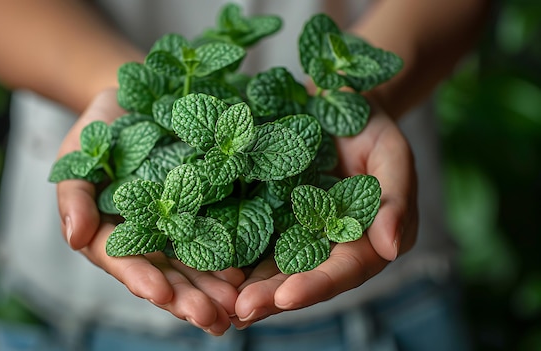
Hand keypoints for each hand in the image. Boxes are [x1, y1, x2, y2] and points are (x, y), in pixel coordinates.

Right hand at [56, 88, 244, 335]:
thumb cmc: (97, 131)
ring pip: (195, 265)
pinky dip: (229, 256)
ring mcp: (177, 227)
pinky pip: (216, 235)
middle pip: (167, 276)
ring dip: (213, 290)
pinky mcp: (203, 209)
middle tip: (212, 319)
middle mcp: (148, 239)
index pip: (127, 263)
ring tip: (235, 308)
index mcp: (113, 236)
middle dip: (187, 299)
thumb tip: (74, 237)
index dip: (142, 279)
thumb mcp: (76, 158)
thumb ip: (73, 197)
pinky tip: (246, 274)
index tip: (161, 294)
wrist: (134, 103)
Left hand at [232, 103, 418, 327]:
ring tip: (221, 303)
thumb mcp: (392, 156)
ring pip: (273, 266)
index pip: (343, 269)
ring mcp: (297, 232)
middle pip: (302, 277)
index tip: (287, 296)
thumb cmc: (372, 130)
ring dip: (248, 286)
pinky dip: (233, 255)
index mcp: (365, 240)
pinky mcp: (271, 215)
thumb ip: (394, 200)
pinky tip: (210, 268)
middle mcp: (329, 245)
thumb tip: (392, 249)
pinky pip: (252, 237)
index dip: (316, 284)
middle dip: (273, 296)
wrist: (336, 105)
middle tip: (242, 310)